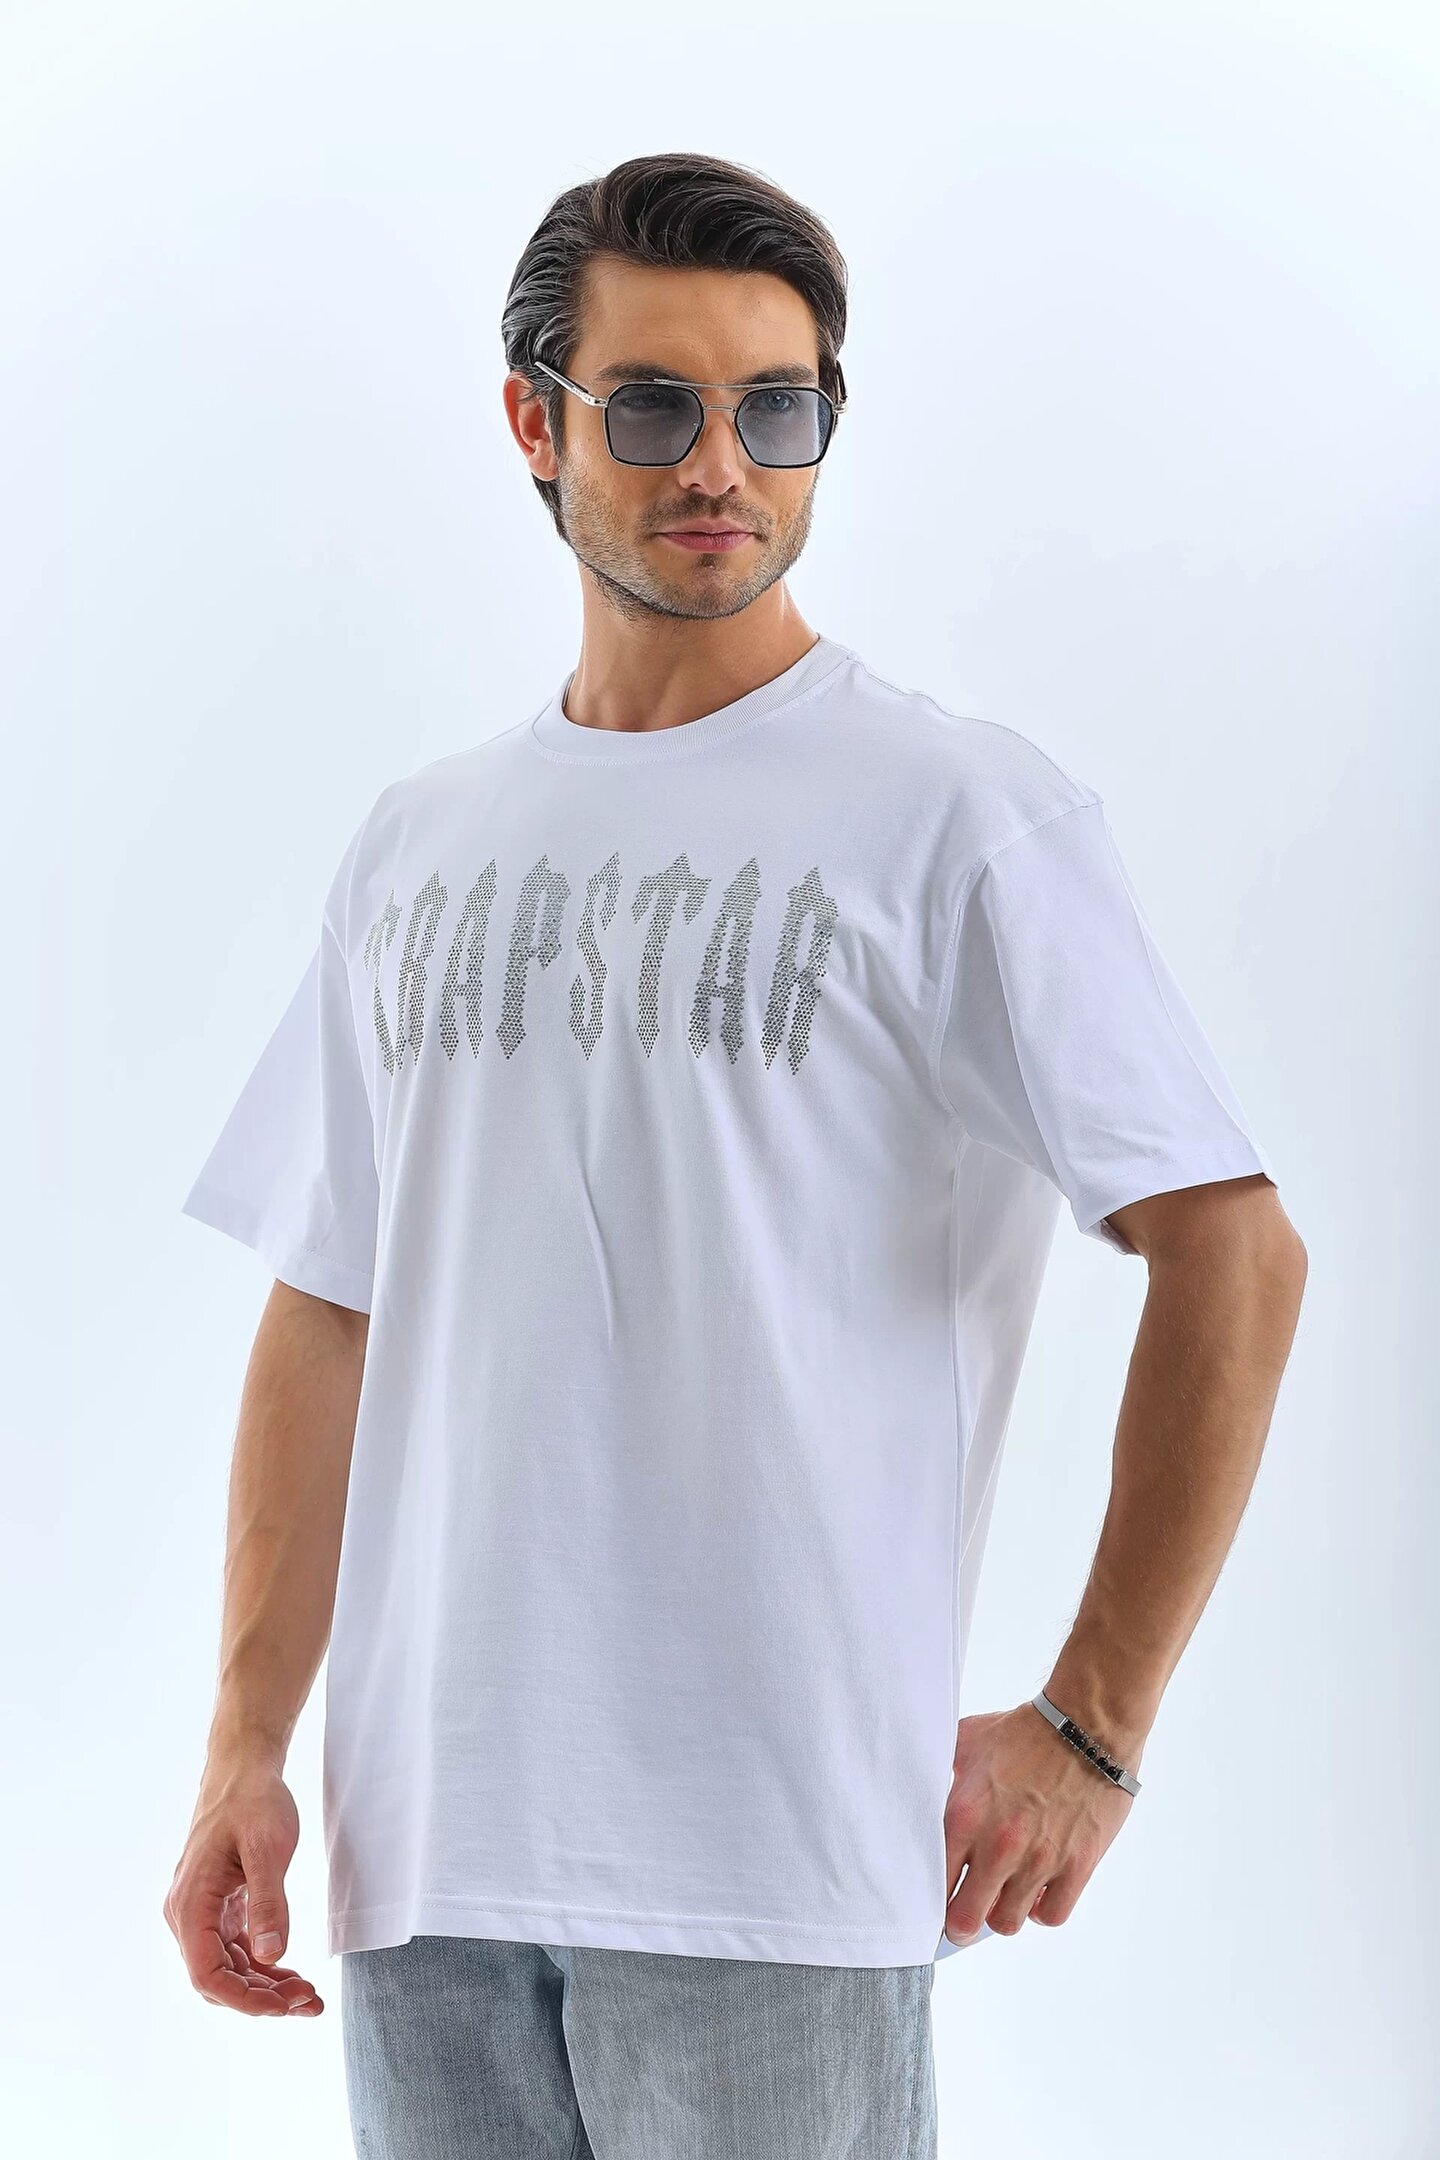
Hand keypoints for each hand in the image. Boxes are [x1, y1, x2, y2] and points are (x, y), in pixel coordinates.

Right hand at [162, 1756, 323, 2016]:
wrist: (244, 1768)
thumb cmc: (253, 1800)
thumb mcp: (267, 1847)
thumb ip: (268, 1902)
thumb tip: (270, 1956)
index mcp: (190, 1904)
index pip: (207, 1975)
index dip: (244, 1999)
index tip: (284, 2007)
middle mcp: (188, 1915)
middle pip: (218, 1979)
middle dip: (262, 1999)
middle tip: (310, 2002)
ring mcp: (202, 1913)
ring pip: (228, 1969)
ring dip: (265, 1988)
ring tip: (308, 1996)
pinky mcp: (219, 1907)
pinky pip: (236, 1951)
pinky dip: (262, 1967)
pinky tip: (291, 1974)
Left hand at [942, 1703, 1135, 1942]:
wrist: (1086, 1724)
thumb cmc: (1025, 1731)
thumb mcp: (968, 1742)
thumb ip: (943, 1773)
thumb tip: (924, 1784)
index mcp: (965, 1817)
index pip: (932, 1882)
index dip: (930, 1897)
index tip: (934, 1899)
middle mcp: (998, 1846)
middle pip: (966, 1919)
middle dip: (959, 1923)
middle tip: (962, 1915)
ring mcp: (1039, 1859)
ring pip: (1008, 1923)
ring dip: (1002, 1912)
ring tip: (1004, 1894)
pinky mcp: (1076, 1866)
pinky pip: (1051, 1916)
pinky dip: (1041, 1910)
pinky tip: (1037, 1890)